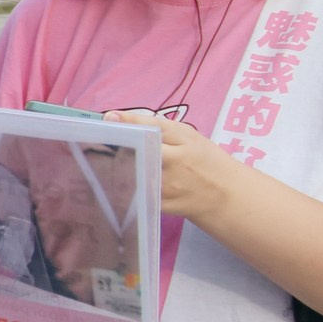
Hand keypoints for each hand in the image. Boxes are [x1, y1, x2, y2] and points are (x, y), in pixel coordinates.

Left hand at [104, 109, 242, 223]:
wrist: (227, 195)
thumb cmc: (205, 161)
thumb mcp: (190, 139)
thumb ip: (160, 130)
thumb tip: (118, 119)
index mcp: (185, 138)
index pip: (155, 126)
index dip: (130, 121)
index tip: (109, 117)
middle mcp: (177, 159)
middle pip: (141, 149)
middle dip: (118, 145)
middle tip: (95, 141)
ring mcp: (170, 184)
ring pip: (136, 173)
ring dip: (115, 167)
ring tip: (96, 161)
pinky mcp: (164, 204)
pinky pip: (138, 194)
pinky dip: (123, 188)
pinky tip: (109, 182)